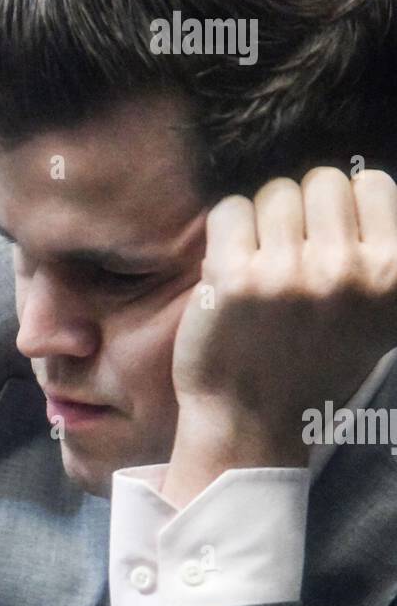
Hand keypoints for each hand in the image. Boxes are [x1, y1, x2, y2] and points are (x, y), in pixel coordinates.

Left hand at [164, 167, 396, 505]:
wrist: (251, 424)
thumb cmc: (312, 365)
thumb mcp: (377, 314)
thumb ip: (380, 253)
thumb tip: (366, 182)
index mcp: (394, 276)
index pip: (370, 183)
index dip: (343, 211)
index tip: (327, 248)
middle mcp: (348, 272)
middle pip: (322, 181)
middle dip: (302, 213)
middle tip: (289, 262)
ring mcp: (289, 273)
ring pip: (274, 192)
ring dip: (262, 223)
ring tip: (261, 270)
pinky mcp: (234, 278)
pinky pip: (229, 210)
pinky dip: (226, 234)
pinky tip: (230, 272)